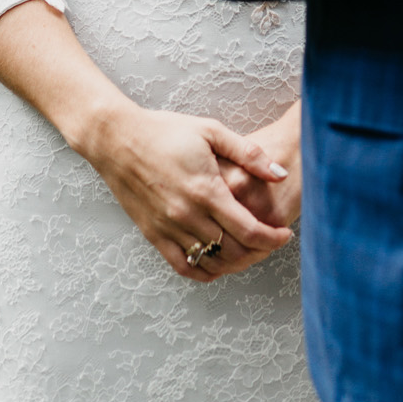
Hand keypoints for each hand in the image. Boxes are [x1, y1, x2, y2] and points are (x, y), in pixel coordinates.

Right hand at [81, 102, 291, 283]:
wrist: (117, 138)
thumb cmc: (165, 130)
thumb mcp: (210, 131)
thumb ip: (248, 153)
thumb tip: (281, 174)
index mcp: (206, 191)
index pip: (250, 231)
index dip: (273, 239)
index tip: (285, 234)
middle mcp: (188, 216)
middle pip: (235, 252)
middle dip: (260, 251)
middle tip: (270, 241)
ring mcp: (169, 229)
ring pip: (212, 263)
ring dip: (235, 263)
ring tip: (247, 249)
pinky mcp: (153, 235)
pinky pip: (184, 267)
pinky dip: (205, 271)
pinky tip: (217, 262)